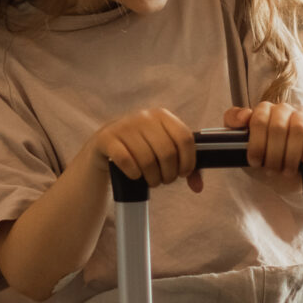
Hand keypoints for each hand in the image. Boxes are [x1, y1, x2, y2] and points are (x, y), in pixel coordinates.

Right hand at [90, 106, 204, 193]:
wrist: (104, 148)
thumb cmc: (141, 151)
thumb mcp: (162, 153)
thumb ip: (184, 167)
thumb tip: (198, 187)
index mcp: (162, 116)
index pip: (185, 138)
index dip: (188, 160)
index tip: (183, 173)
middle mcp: (144, 117)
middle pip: (167, 152)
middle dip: (169, 174)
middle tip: (164, 180)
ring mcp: (123, 126)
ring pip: (147, 160)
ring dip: (152, 178)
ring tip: (151, 181)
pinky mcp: (106, 139)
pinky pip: (126, 161)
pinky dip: (134, 173)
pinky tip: (135, 175)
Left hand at [222, 102, 302, 189]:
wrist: (287, 176)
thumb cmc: (264, 159)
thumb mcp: (242, 146)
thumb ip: (233, 125)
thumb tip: (244, 116)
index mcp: (262, 111)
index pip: (258, 119)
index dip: (256, 144)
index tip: (255, 162)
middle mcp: (282, 110)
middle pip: (277, 127)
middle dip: (273, 154)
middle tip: (271, 170)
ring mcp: (302, 116)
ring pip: (297, 129)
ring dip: (290, 155)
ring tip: (286, 170)